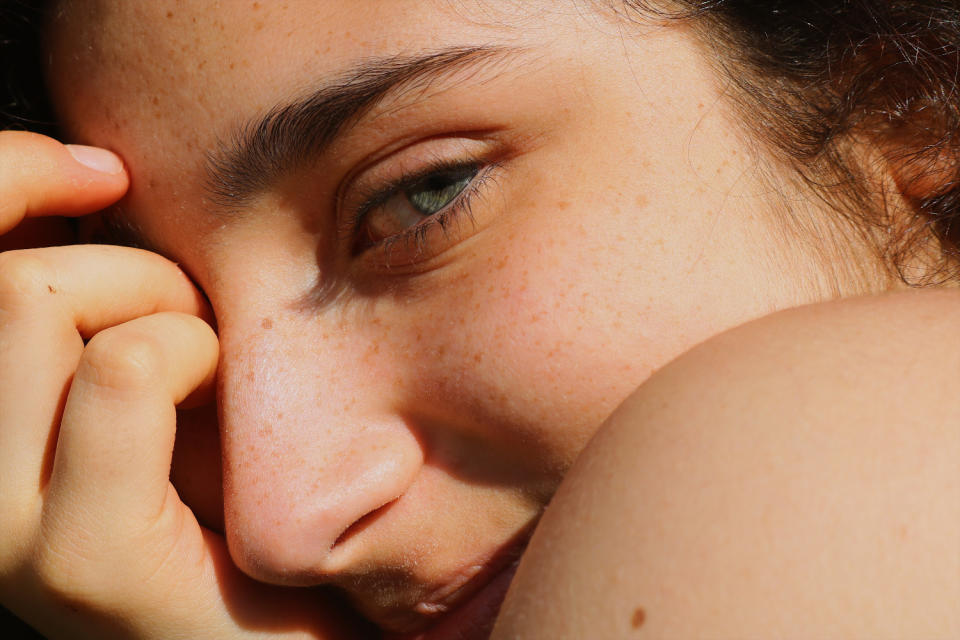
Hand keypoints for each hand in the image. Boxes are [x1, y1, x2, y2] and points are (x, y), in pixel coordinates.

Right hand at [0, 132, 368, 638]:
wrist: (279, 628)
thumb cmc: (225, 491)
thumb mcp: (150, 374)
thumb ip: (97, 306)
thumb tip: (94, 180)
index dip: (6, 176)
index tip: (100, 173)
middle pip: (1, 279)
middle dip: (125, 267)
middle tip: (190, 321)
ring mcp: (1, 529)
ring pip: (35, 302)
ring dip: (155, 302)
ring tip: (203, 362)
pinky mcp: (79, 562)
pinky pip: (125, 369)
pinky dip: (186, 350)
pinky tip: (213, 392)